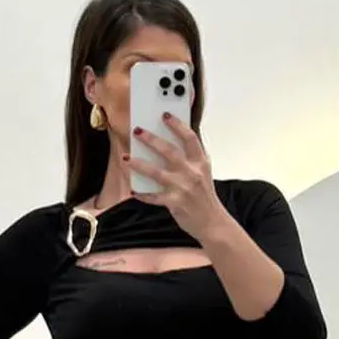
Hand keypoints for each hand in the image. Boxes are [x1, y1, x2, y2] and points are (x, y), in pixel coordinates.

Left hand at [126, 114, 222, 239]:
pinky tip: (134, 191)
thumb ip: (191, 159)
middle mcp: (192, 173)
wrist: (212, 223)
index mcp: (200, 163)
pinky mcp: (174, 203)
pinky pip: (154, 197)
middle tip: (137, 130)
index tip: (165, 115)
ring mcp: (183, 188)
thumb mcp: (204, 174)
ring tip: (127, 158)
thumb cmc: (205, 198)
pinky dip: (142, 194)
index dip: (177, 125)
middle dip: (151, 139)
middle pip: (169, 151)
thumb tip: (168, 145)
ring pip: (156, 172)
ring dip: (139, 164)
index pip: (190, 138)